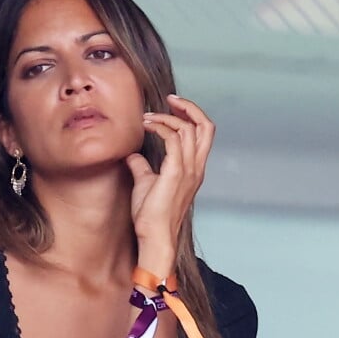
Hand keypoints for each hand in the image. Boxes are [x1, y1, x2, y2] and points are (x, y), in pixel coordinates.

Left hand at [125, 95, 213, 275]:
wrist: (153, 237)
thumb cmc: (151, 216)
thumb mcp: (145, 184)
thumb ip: (142, 167)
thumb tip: (133, 155)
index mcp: (193, 170)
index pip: (203, 134)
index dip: (191, 115)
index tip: (170, 107)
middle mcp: (195, 168)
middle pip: (206, 126)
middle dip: (189, 107)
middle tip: (170, 100)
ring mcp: (188, 171)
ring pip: (190, 129)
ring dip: (168, 117)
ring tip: (148, 116)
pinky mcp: (175, 174)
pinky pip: (174, 139)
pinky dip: (161, 127)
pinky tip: (146, 126)